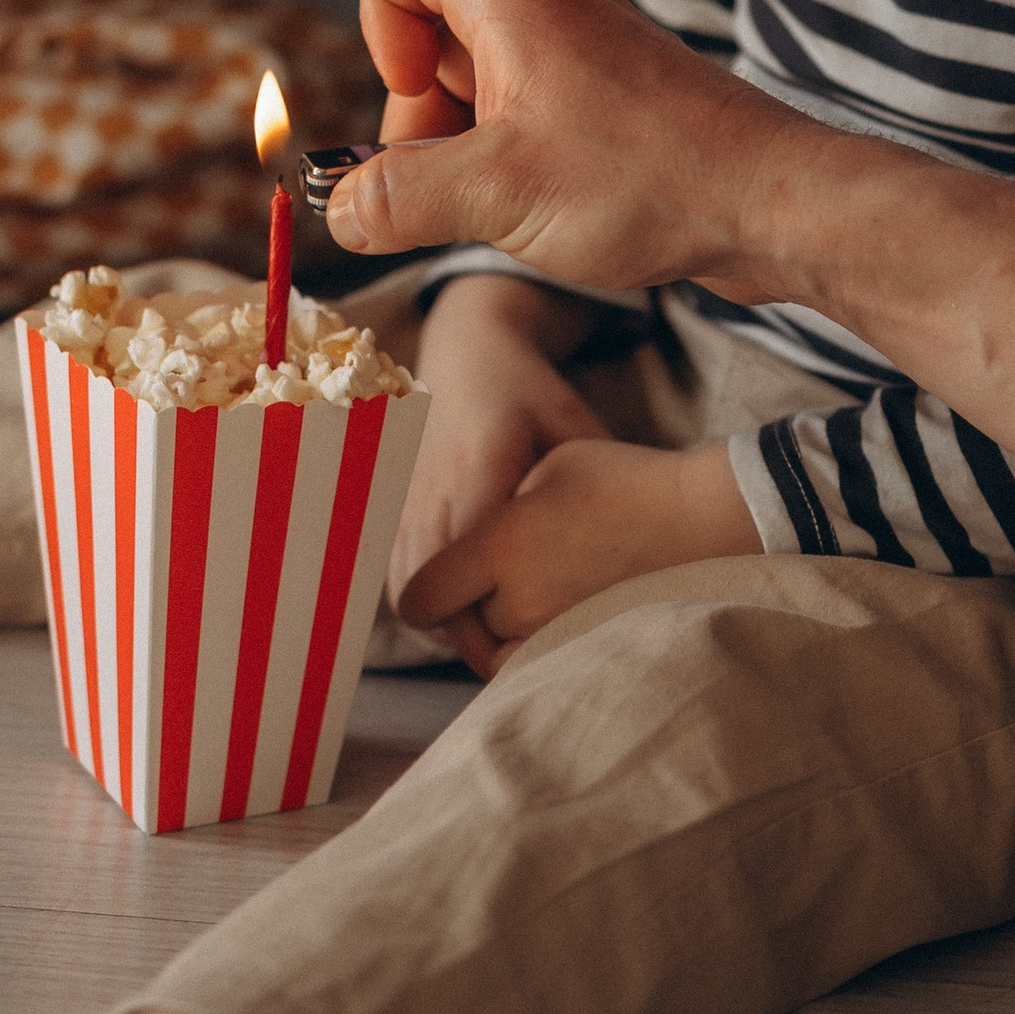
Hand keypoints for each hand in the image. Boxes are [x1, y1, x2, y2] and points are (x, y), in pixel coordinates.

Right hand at [326, 0, 809, 291]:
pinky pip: (537, 116)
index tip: (408, 93)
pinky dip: (517, 163)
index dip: (382, 12)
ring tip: (496, 211)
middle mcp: (555, 18)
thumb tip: (343, 209)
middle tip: (441, 184)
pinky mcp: (621, 109)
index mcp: (519, 6)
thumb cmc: (657, 181)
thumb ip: (403, 197)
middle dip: (419, 111)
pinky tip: (545, 218)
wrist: (779, 206)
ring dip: (466, 147)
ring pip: (489, 83)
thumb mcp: (500, 195)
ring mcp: (592, 62)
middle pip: (442, 28)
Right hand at [389, 275, 612, 664]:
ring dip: (446, 625)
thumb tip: (626, 547)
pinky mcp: (388, 513)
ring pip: (406, 595)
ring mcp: (402, 503)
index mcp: (480, 466)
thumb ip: (594, 481)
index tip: (531, 642)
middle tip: (515, 657)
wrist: (465, 356)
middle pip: (432, 592)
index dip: (496, 614)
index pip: (472, 561)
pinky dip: (426, 606)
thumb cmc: (528, 394)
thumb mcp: (572, 424)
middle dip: (470, 634)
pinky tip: (467, 610)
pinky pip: (395, 580)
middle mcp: (432, 489)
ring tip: (494, 639)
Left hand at [396, 435, 756, 675]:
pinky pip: (532, 668)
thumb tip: (465, 540)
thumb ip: (495, 509)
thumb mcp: (548, 467)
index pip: (423, 595)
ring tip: (520, 595)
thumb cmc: (624, 479)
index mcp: (501, 546)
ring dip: (496, 631)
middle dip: (467, 605)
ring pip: (494, 652)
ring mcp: (555, 631)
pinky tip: (541, 620)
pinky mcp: (585, 648)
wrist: (701, 518)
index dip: (421, 594)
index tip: (432, 586)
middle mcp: (521, 599)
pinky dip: (526, 653)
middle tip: (487, 577)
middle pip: (461, 624)